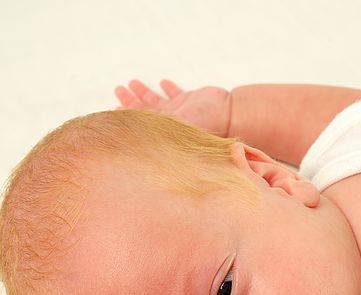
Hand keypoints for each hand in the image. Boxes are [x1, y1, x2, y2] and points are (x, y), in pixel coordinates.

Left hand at [114, 79, 231, 136]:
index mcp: (166, 128)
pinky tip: (162, 83)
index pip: (142, 122)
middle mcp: (171, 120)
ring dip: (144, 92)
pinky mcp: (192, 101)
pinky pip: (177, 94)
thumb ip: (157, 120)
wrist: (230, 115)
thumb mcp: (178, 123)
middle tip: (118, 90)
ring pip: (158, 100)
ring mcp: (182, 110)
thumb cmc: (205, 123)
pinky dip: (169, 88)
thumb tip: (131, 123)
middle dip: (131, 100)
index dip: (127, 115)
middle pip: (146, 109)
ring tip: (131, 83)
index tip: (114, 109)